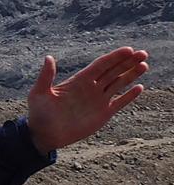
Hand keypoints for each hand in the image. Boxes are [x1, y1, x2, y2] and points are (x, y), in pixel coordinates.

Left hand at [26, 47, 149, 153]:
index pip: (101, 65)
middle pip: (113, 71)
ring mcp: (98, 100)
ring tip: (144, 65)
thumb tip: (48, 57)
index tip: (129, 49)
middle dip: (128, 62)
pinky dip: (129, 96)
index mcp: (79, 81)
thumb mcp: (39, 93)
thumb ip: (46, 76)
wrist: (45, 135)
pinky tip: (139, 87)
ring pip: (119, 84)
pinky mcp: (103, 114)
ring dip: (131, 75)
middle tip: (143, 53)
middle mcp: (91, 88)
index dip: (114, 57)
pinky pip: (119, 102)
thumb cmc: (39, 113)